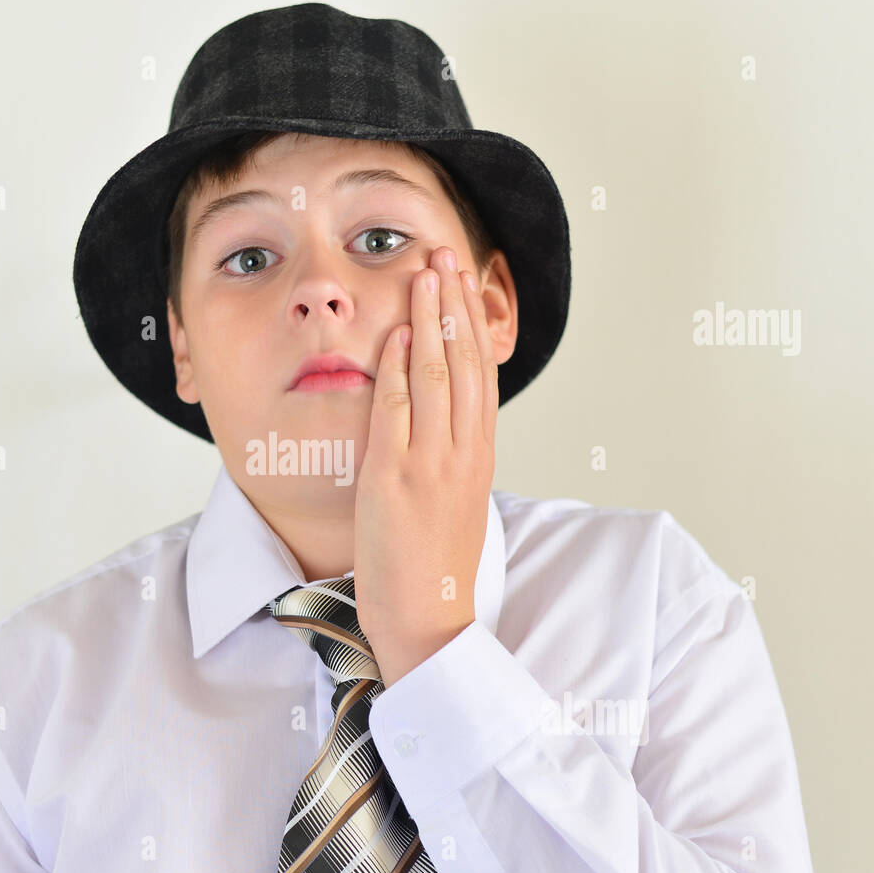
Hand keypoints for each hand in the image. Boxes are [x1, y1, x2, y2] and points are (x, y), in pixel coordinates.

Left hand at [353, 244, 498, 688]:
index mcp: (479, 457)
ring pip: (435, 376)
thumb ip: (453, 458)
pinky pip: (397, 411)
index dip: (472, 325)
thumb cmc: (435, 566)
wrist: (428, 618)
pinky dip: (396, 368)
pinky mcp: (395, 478)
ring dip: (428, 320)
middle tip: (444, 254)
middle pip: (463, 363)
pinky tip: (393, 335)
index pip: (479, 376)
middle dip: (453, 304)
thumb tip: (446, 424)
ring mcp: (431, 463)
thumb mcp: (457, 502)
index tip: (464, 284)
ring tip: (423, 274)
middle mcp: (463, 453)